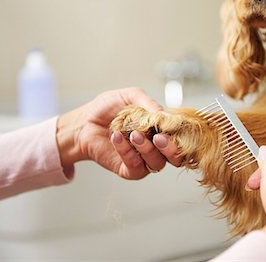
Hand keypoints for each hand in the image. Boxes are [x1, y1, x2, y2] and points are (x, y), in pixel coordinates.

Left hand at [56, 88, 181, 178]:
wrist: (84, 121)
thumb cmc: (108, 108)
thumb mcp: (130, 96)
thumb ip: (149, 103)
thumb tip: (164, 114)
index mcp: (161, 129)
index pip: (180, 137)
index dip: (181, 134)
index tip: (173, 125)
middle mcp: (156, 147)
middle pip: (176, 157)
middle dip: (171, 148)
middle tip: (159, 137)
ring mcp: (143, 160)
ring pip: (157, 163)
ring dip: (146, 148)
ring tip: (133, 134)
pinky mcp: (128, 170)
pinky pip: (135, 167)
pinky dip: (127, 151)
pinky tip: (117, 137)